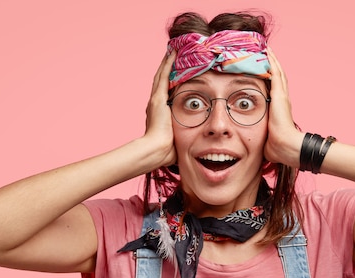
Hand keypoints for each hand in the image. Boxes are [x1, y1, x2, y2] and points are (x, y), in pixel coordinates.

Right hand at [142, 51, 176, 167]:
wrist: (156, 152)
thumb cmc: (167, 151)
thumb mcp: (179, 139)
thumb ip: (185, 135)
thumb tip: (198, 142)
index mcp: (159, 112)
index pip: (166, 91)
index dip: (171, 79)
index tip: (177, 70)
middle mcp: (156, 104)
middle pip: (163, 80)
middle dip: (168, 67)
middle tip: (174, 53)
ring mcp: (156, 100)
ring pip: (162, 76)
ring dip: (168, 62)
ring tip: (174, 49)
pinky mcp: (158, 100)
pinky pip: (164, 78)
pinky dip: (168, 65)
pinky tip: (172, 54)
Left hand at [264, 47, 303, 167]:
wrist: (287, 148)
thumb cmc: (277, 148)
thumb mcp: (265, 140)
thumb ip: (260, 138)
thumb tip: (250, 149)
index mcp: (279, 110)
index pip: (274, 91)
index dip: (270, 80)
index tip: (263, 72)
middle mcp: (282, 101)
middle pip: (277, 78)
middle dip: (271, 66)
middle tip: (265, 54)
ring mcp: (282, 97)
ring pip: (277, 73)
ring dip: (272, 61)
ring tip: (266, 49)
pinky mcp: (279, 95)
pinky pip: (275, 74)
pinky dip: (272, 63)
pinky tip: (267, 52)